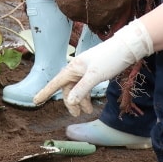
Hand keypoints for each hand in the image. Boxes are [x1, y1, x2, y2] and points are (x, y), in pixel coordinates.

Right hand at [33, 20, 153, 114]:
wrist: (126, 47)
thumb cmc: (110, 58)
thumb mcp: (95, 76)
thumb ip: (81, 89)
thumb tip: (69, 102)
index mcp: (74, 67)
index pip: (56, 82)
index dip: (46, 92)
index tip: (36, 101)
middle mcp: (77, 68)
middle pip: (67, 88)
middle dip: (71, 102)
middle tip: (78, 114)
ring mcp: (85, 70)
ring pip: (77, 88)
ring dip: (80, 100)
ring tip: (88, 111)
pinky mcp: (94, 71)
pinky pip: (85, 85)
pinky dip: (86, 94)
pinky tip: (91, 102)